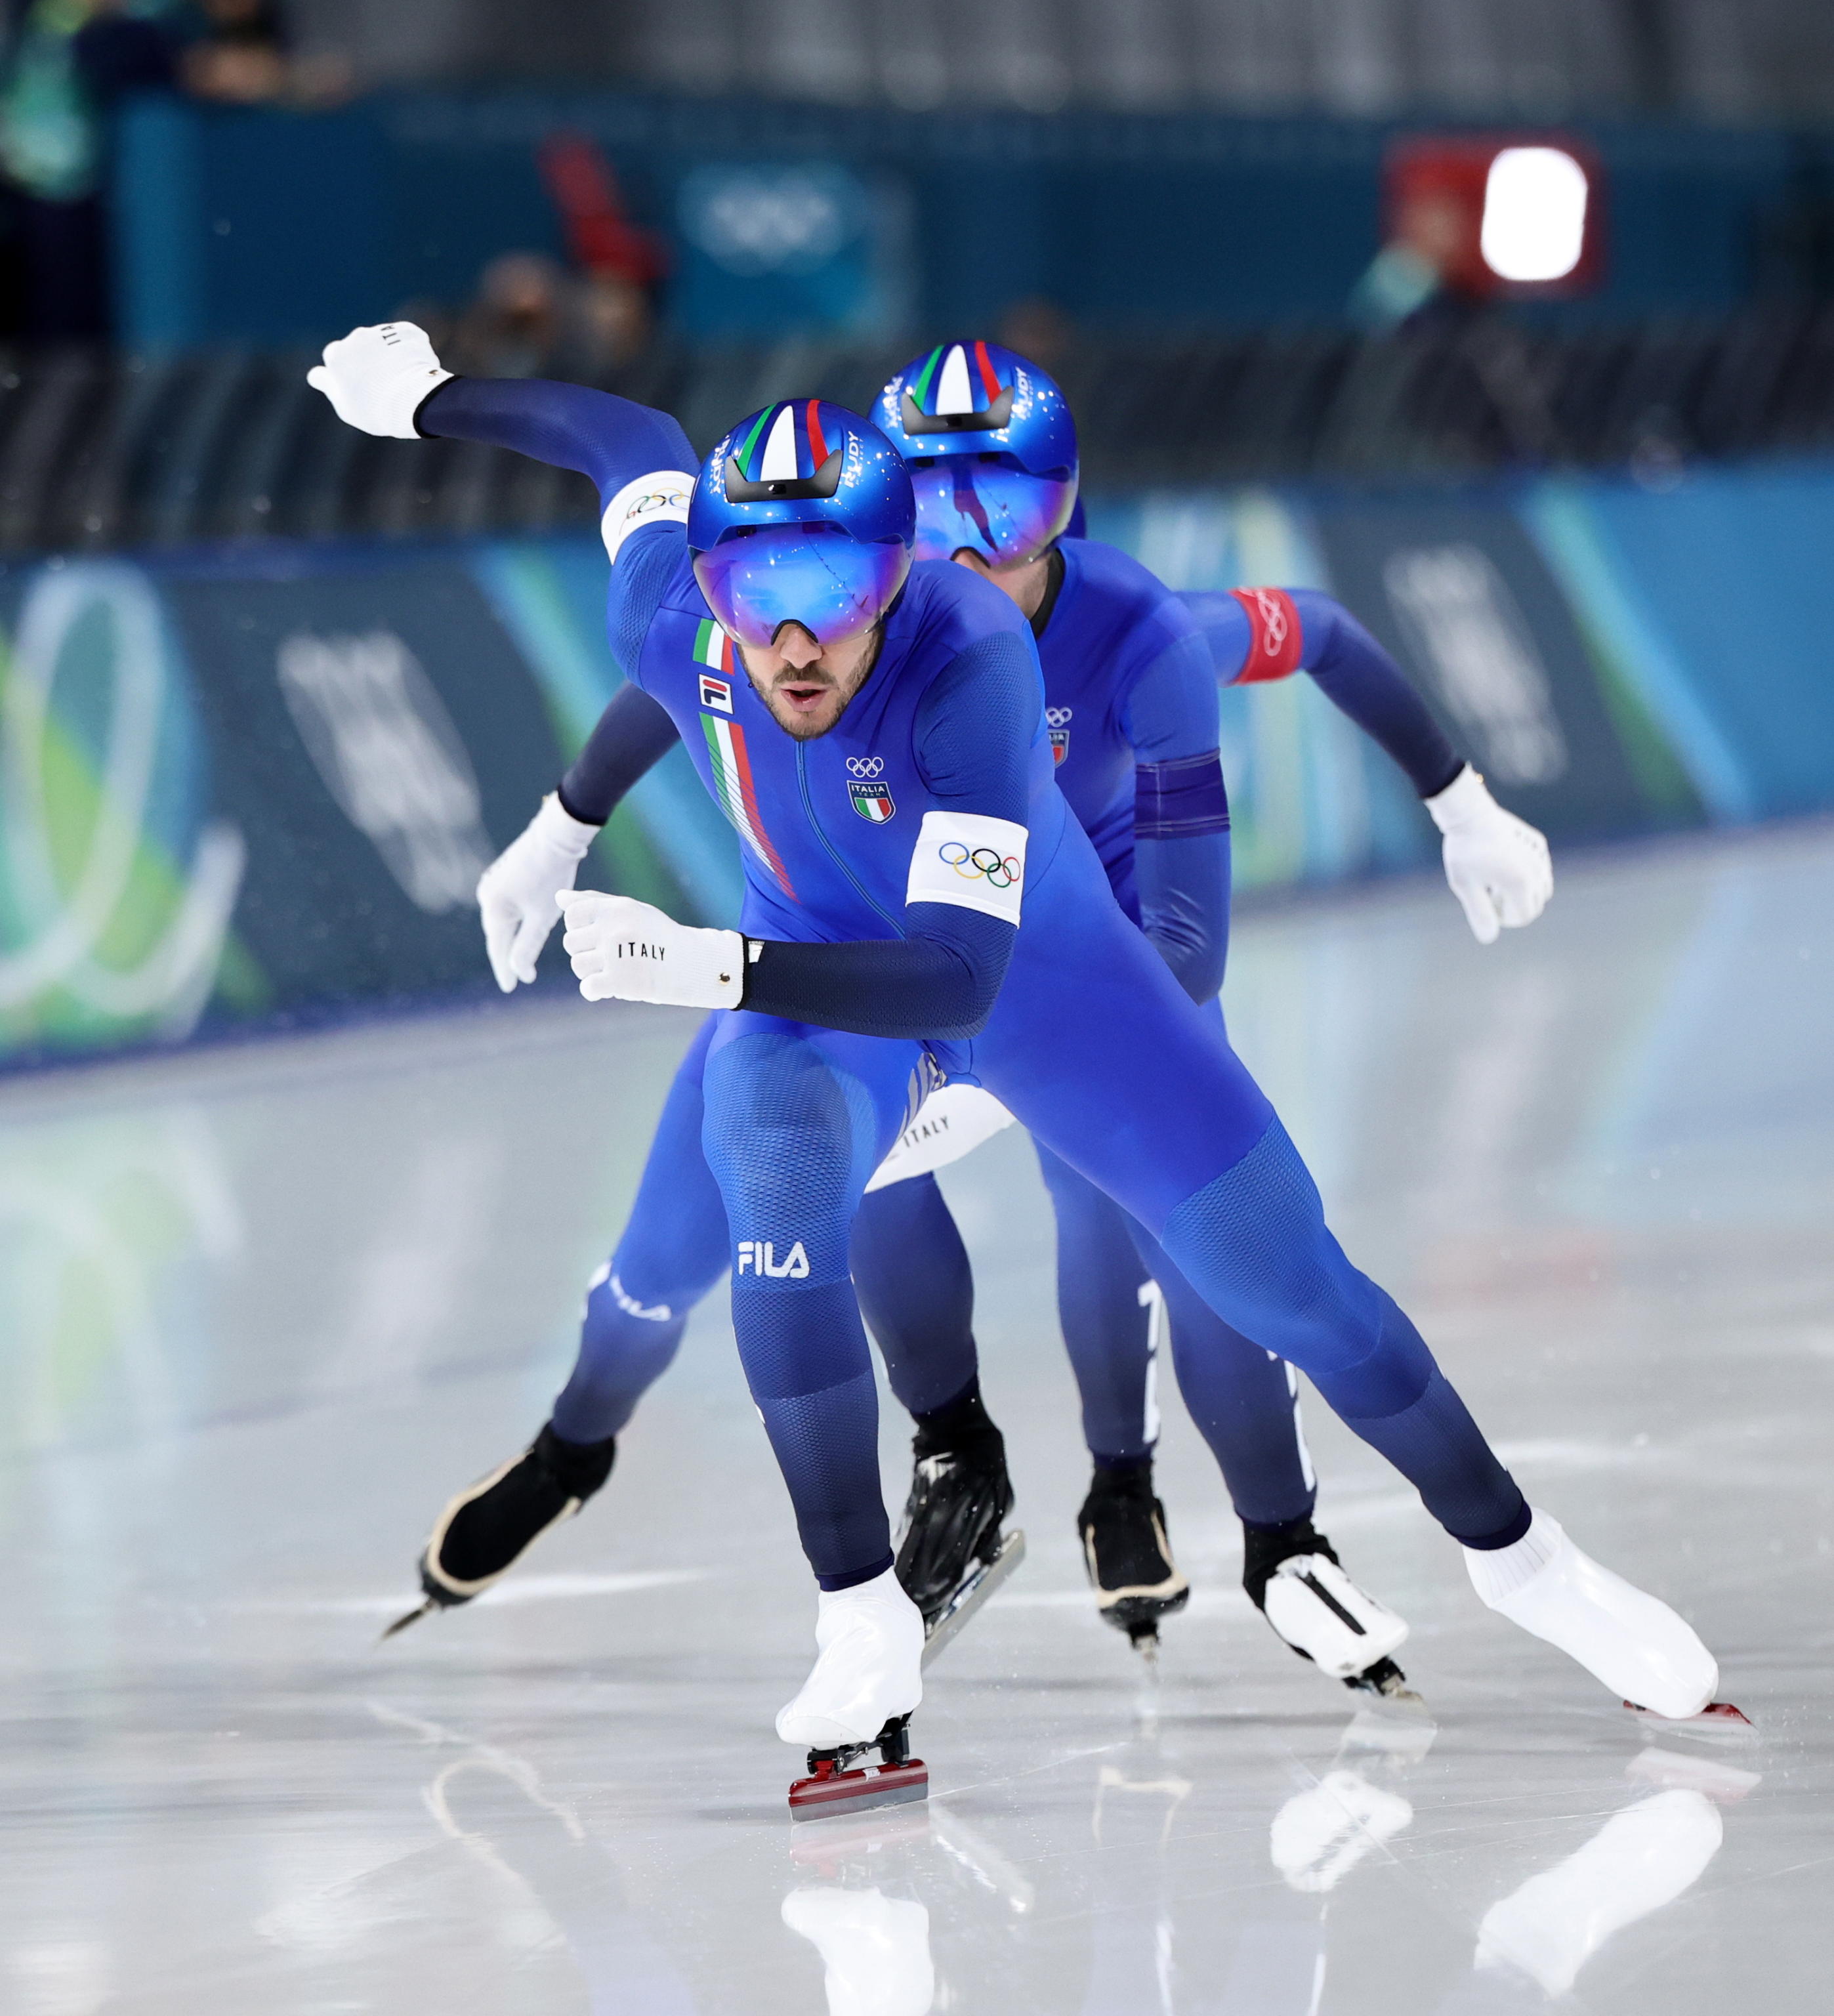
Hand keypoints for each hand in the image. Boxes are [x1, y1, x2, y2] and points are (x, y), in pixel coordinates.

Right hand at [306, 322, 451, 437]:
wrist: (417, 401)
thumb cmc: (377, 410)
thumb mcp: (346, 406)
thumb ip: (328, 386)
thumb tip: (315, 375)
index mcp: (337, 354)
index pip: (335, 356)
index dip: (345, 370)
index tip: (357, 384)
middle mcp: (357, 337)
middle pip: (359, 346)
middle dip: (368, 360)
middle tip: (383, 385)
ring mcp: (383, 332)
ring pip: (383, 341)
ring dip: (389, 354)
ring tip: (402, 379)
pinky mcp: (407, 331)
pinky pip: (405, 338)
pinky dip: (409, 349)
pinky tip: (415, 368)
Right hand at [477, 794, 598, 991]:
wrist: (556, 837)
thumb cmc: (551, 876)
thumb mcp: (543, 916)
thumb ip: (528, 946)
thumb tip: (519, 971)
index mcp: (494, 907)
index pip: (498, 948)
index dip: (505, 969)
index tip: (511, 988)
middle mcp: (487, 895)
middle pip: (498, 934)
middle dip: (506, 955)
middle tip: (514, 978)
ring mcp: (493, 883)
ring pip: (502, 920)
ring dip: (510, 938)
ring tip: (517, 958)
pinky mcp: (503, 875)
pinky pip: (506, 906)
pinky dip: (513, 921)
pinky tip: (521, 928)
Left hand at [560, 892, 746, 1008]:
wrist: (692, 964)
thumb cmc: (658, 935)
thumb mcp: (631, 910)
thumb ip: (594, 902)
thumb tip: (558, 897)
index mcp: (616, 908)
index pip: (572, 915)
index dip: (580, 927)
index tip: (598, 935)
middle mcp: (614, 929)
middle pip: (571, 942)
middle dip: (586, 951)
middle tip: (609, 957)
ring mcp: (616, 956)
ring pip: (578, 965)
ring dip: (590, 972)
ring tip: (612, 970)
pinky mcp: (621, 982)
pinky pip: (588, 988)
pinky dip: (594, 991)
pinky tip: (609, 988)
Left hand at [1425, 765, 1552, 944]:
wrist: (1468, 815)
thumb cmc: (1463, 852)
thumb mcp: (1465, 887)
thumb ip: (1479, 914)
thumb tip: (1488, 938)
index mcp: (1520, 883)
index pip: (1524, 916)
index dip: (1505, 919)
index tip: (1486, 906)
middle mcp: (1536, 870)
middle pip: (1536, 904)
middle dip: (1515, 906)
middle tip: (1489, 894)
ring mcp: (1539, 855)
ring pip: (1542, 886)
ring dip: (1524, 891)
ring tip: (1496, 880)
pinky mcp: (1537, 843)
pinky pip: (1540, 867)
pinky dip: (1528, 873)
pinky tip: (1505, 863)